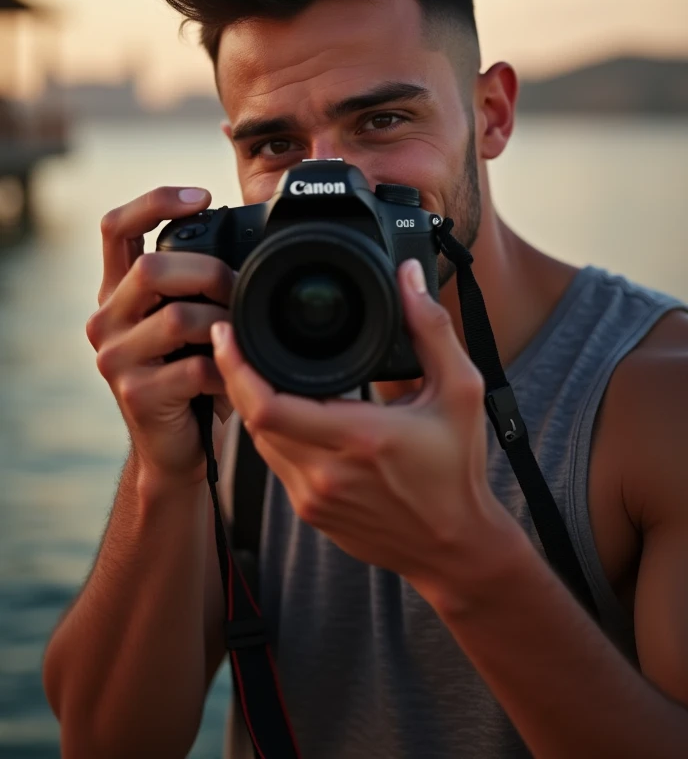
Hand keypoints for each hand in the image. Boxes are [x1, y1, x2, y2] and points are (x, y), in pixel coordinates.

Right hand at [86, 186, 234, 485]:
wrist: (174, 447)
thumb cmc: (190, 376)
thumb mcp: (186, 321)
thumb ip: (194, 284)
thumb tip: (247, 243)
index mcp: (117, 292)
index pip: (115, 227)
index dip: (155, 202)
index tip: (202, 197)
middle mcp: (106, 319)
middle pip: (150, 268)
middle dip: (207, 272)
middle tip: (237, 288)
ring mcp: (115, 358)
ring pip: (176, 317)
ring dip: (222, 323)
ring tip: (241, 335)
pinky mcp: (136, 394)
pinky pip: (194, 367)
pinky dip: (227, 368)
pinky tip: (236, 375)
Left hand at [210, 258, 515, 603]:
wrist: (456, 548)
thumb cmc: (458, 470)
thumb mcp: (460, 390)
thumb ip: (431, 328)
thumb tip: (409, 276)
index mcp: (359, 438)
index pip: (268, 406)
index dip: (236, 368)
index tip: (225, 332)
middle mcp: (327, 473)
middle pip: (252, 419)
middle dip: (236, 375)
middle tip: (232, 337)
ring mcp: (313, 499)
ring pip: (259, 442)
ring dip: (252, 403)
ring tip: (251, 365)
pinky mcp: (311, 513)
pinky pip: (274, 464)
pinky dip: (271, 432)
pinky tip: (280, 408)